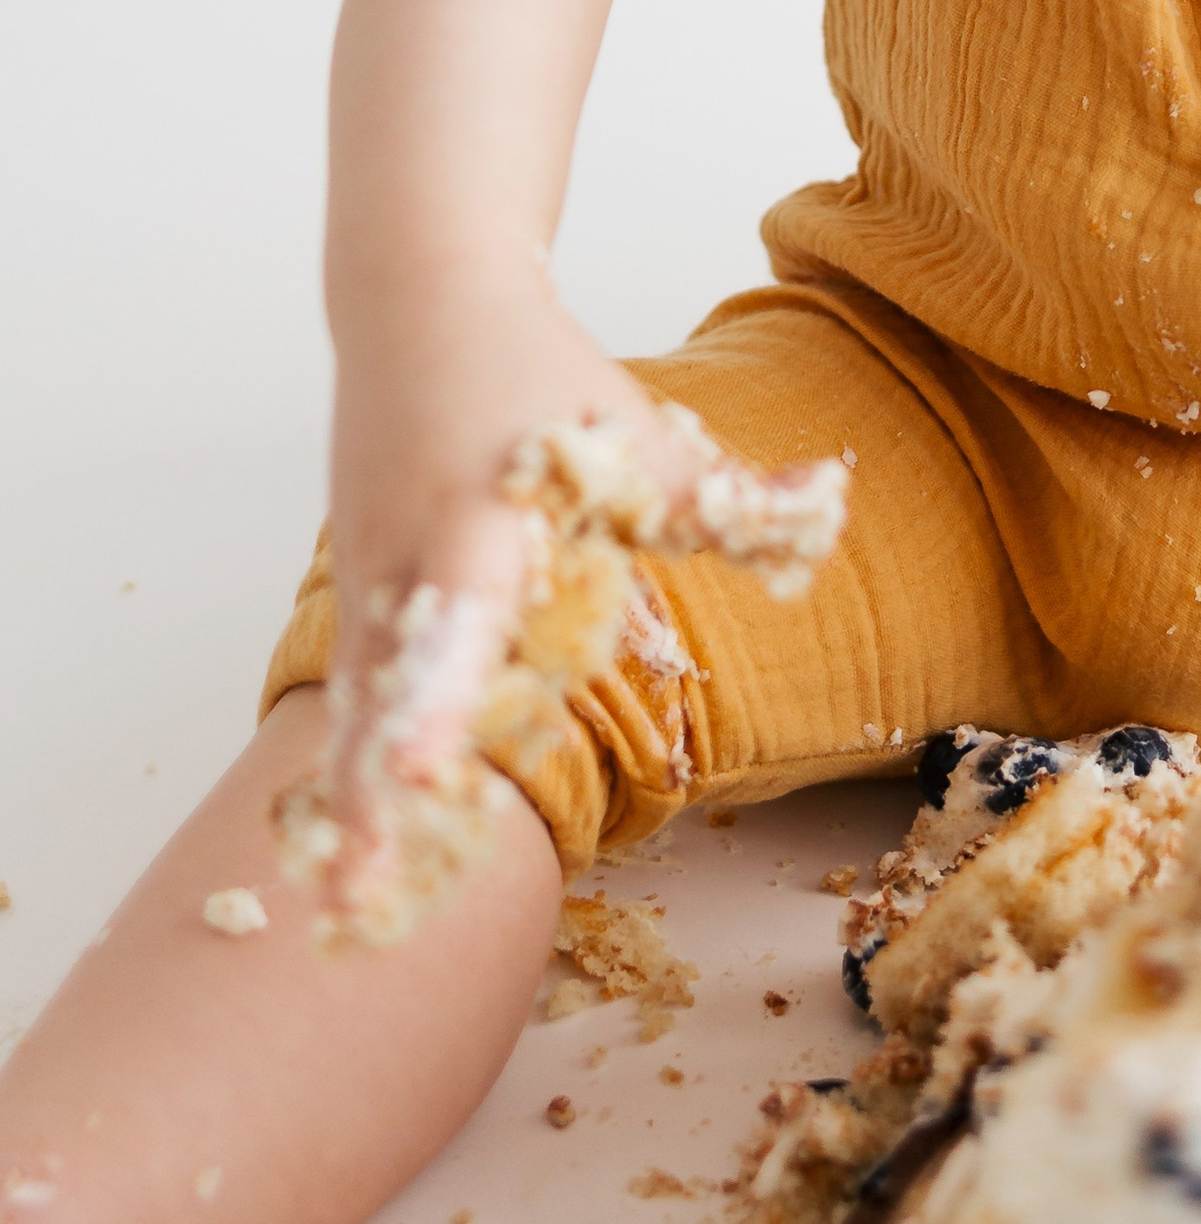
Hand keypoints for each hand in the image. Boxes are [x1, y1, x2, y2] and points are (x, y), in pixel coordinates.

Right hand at [311, 296, 703, 927]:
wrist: (419, 310)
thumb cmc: (541, 377)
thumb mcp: (641, 436)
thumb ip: (730, 495)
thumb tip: (830, 502)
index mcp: (477, 525)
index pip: (457, 624)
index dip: (441, 701)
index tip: (420, 772)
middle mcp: (403, 567)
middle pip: (386, 699)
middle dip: (373, 805)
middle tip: (359, 911)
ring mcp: (362, 589)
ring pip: (354, 714)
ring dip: (355, 811)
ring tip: (356, 914)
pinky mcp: (348, 605)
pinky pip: (351, 703)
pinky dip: (353, 772)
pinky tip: (357, 856)